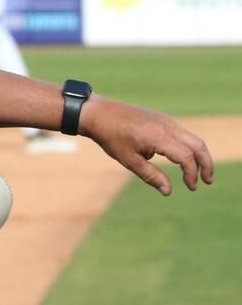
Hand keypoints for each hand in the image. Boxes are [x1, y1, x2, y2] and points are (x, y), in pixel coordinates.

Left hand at [81, 96, 213, 195]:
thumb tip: (168, 191)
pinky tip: (176, 159)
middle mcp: (166, 125)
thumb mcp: (128, 159)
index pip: (186, 156)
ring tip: (194, 173)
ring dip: (197, 155)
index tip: (190, 187)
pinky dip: (185, 147)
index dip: (191, 174)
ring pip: (191, 137)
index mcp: (158, 136)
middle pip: (198, 144)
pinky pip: (180, 133)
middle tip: (207, 181)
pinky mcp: (161, 118)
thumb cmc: (110, 137)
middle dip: (206, 164)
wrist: (98, 113)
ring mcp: (165, 119)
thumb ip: (150, 175)